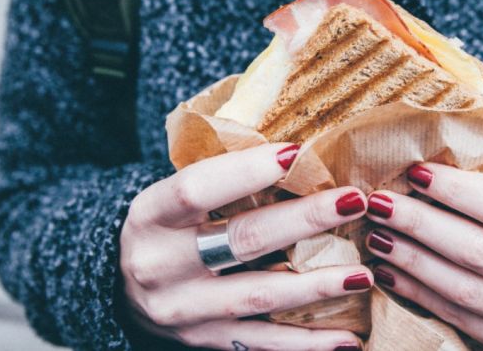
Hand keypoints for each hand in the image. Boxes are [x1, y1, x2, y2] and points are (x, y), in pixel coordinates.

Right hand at [120, 143, 369, 349]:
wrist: (118, 288)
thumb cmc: (165, 227)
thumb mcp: (173, 196)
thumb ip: (223, 177)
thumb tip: (298, 150)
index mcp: (151, 216)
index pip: (196, 188)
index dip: (247, 170)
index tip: (298, 153)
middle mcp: (161, 266)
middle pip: (242, 241)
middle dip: (305, 220)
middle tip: (354, 201)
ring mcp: (183, 311)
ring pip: (260, 298)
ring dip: (317, 287)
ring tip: (364, 274)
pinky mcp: (204, 341)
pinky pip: (262, 344)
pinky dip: (308, 343)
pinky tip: (349, 338)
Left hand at [365, 163, 482, 350]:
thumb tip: (420, 172)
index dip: (457, 191)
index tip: (415, 172)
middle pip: (481, 252)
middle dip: (422, 225)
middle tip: (380, 204)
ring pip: (464, 290)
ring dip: (411, 260)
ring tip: (377, 235)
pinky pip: (458, 318)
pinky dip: (418, 292)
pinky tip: (389, 270)